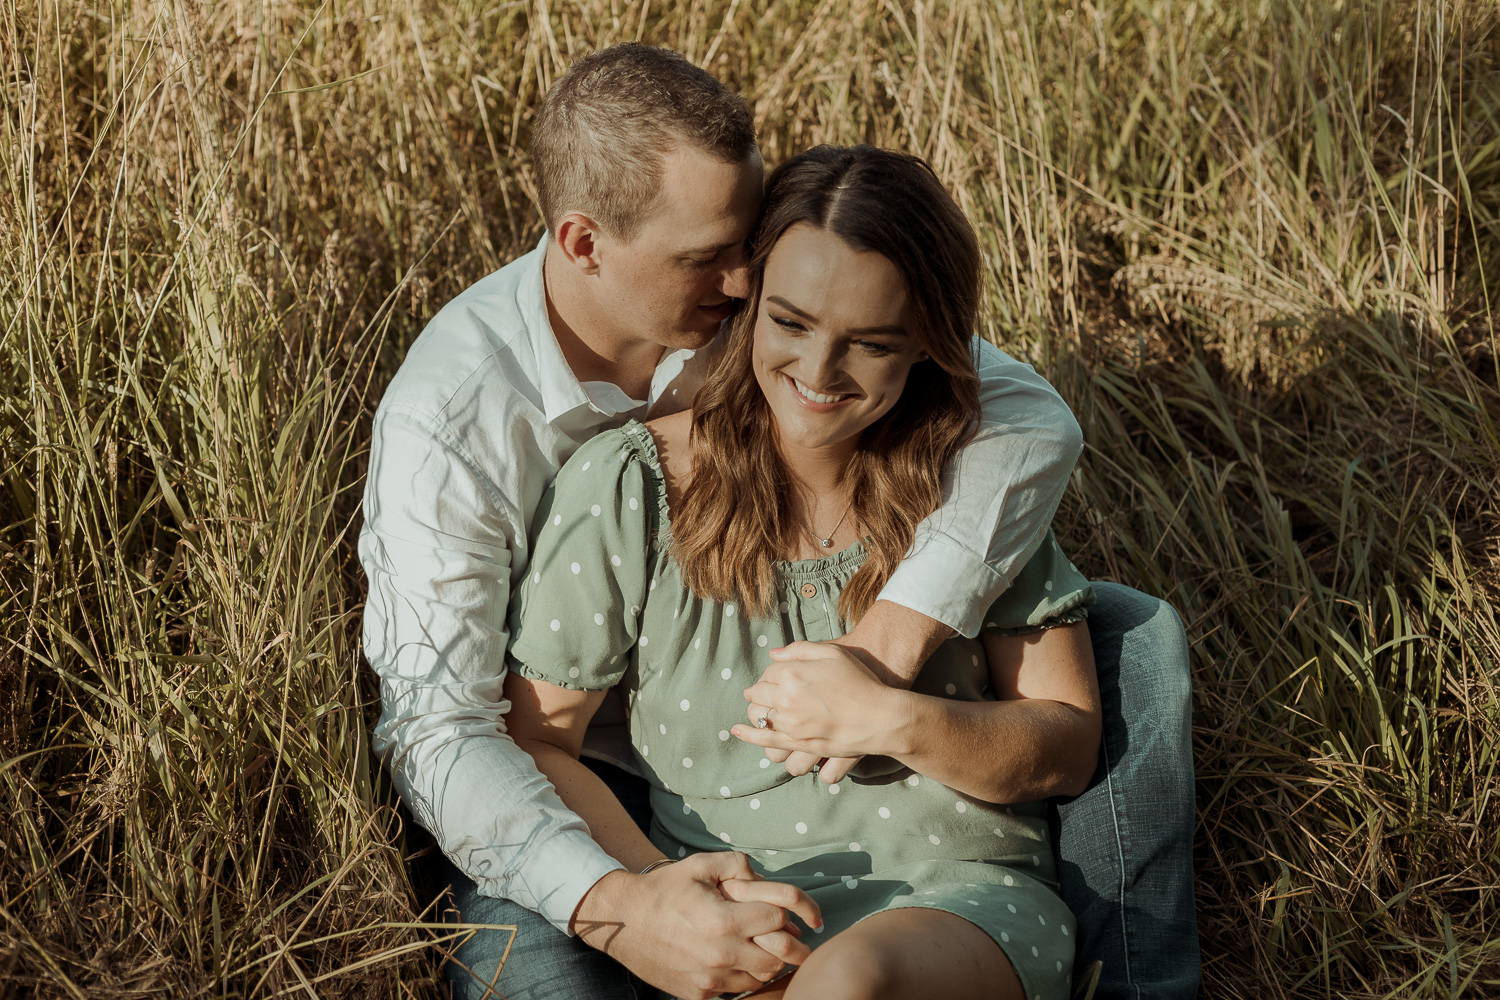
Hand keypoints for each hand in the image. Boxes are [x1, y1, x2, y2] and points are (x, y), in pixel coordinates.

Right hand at [571, 852, 820, 998]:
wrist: (622, 920)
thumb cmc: (663, 889)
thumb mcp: (700, 865)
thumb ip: (738, 865)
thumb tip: (763, 879)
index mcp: (724, 921)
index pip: (778, 920)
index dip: (786, 913)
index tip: (784, 912)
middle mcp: (720, 954)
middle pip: (778, 957)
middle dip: (788, 945)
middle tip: (791, 938)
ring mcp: (709, 978)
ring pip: (759, 978)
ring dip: (767, 963)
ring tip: (763, 947)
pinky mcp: (698, 993)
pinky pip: (735, 989)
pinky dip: (742, 976)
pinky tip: (736, 960)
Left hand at [736, 641, 903, 767]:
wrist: (880, 716)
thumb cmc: (859, 681)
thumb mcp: (832, 653)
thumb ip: (799, 649)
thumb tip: (774, 655)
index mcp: (791, 674)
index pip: (767, 672)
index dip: (773, 674)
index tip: (779, 676)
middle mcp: (786, 699)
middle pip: (757, 694)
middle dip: (759, 692)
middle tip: (766, 692)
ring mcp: (790, 725)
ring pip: (759, 717)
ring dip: (758, 712)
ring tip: (764, 710)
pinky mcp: (798, 744)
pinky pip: (767, 741)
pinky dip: (750, 735)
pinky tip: (739, 731)